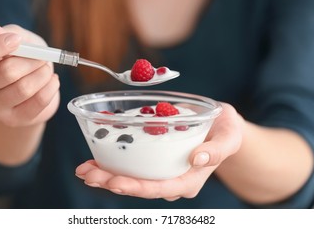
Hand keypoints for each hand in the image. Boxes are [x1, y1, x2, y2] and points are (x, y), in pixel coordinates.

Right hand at [0, 14, 59, 126]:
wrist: (32, 90)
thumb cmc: (19, 59)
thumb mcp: (10, 39)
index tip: (17, 40)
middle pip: (5, 72)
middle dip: (31, 60)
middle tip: (42, 56)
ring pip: (24, 88)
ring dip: (43, 73)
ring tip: (47, 68)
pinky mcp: (15, 119)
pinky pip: (38, 101)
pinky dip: (51, 87)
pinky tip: (53, 80)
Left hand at [75, 103, 242, 200]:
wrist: (220, 125)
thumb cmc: (226, 131)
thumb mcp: (229, 136)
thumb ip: (217, 149)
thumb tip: (198, 158)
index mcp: (189, 180)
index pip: (160, 188)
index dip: (136, 187)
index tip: (114, 183)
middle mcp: (172, 179)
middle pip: (139, 186)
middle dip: (111, 182)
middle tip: (87, 174)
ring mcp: (161, 171)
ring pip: (131, 177)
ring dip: (106, 174)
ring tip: (84, 168)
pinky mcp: (154, 159)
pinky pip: (132, 164)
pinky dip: (112, 162)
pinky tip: (95, 159)